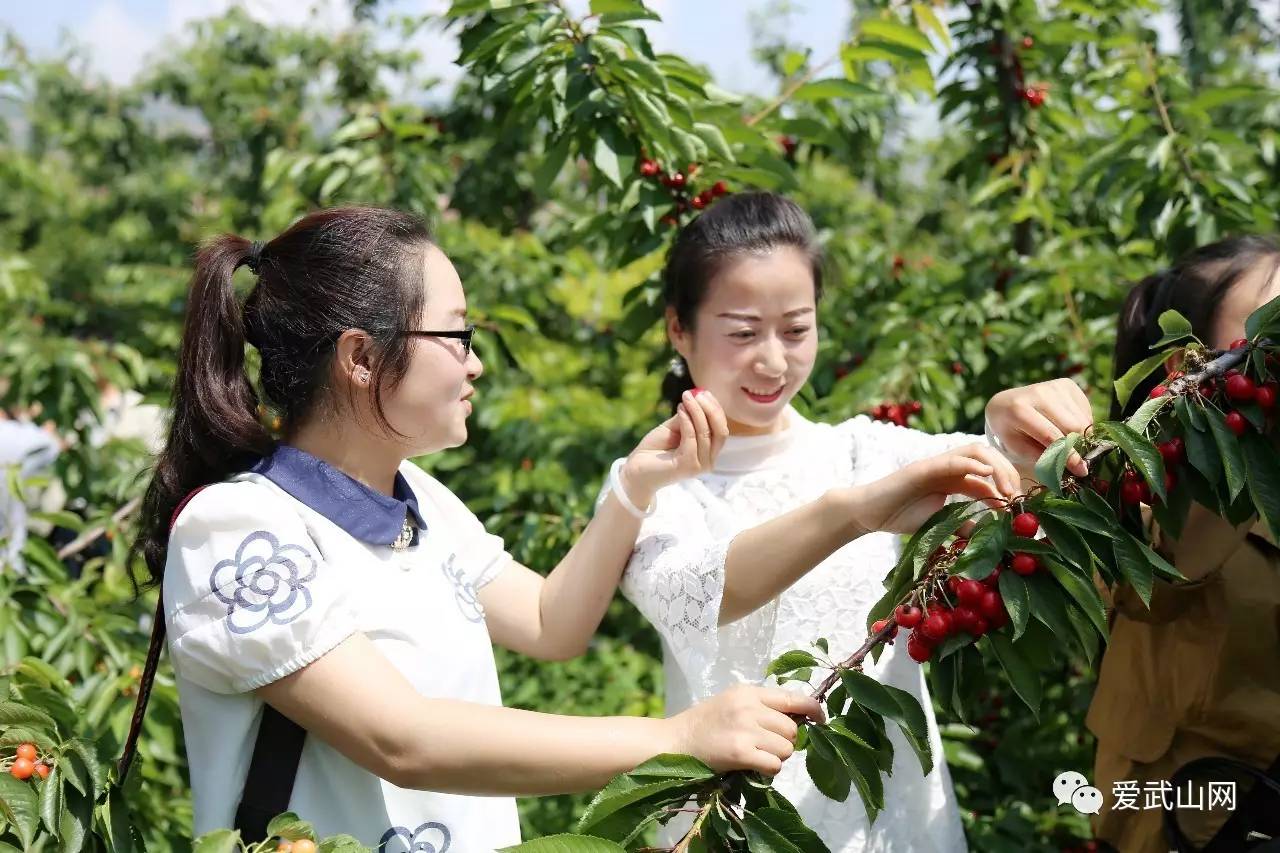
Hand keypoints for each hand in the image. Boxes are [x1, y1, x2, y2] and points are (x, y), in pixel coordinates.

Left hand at [622, 390, 728, 502]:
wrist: (636, 470)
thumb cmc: (655, 449)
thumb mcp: (674, 428)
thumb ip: (687, 417)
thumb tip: (697, 398)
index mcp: (708, 451)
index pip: (721, 429)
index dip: (715, 409)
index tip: (704, 392)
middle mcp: (708, 460)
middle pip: (721, 432)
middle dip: (711, 409)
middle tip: (698, 394)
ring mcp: (700, 465)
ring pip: (706, 433)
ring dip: (697, 412)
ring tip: (686, 398)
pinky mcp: (688, 466)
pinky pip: (692, 439)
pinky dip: (688, 421)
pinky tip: (680, 410)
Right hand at [665, 684, 823, 774]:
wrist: (672, 743)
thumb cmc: (702, 724)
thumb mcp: (731, 703)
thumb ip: (761, 707)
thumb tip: (798, 718)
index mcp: (748, 692)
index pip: (793, 697)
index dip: (813, 709)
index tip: (821, 719)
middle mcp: (749, 707)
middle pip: (791, 728)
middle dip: (785, 741)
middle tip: (764, 745)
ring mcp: (745, 729)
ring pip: (786, 748)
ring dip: (776, 756)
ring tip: (754, 755)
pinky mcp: (740, 752)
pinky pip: (774, 764)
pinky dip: (768, 769)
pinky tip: (751, 765)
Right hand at [840, 443, 1020, 534]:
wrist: (869, 513)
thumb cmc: (901, 516)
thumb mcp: (941, 525)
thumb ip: (964, 527)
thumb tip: (990, 539)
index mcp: (954, 478)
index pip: (989, 474)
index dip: (1008, 488)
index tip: (1018, 509)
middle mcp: (948, 467)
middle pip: (988, 457)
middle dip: (1008, 473)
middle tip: (1017, 498)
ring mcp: (936, 465)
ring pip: (976, 451)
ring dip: (997, 467)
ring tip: (1007, 489)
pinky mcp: (923, 468)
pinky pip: (952, 460)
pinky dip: (972, 464)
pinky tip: (986, 474)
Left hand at [985, 378, 1094, 476]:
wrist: (1006, 405)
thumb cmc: (1011, 431)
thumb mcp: (1018, 448)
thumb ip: (1043, 458)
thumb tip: (1076, 467)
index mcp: (1018, 410)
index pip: (1051, 436)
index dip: (1068, 455)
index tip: (1081, 471)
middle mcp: (1038, 393)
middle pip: (1072, 426)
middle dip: (1078, 447)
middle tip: (1077, 461)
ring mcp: (1054, 386)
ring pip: (1082, 420)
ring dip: (1080, 437)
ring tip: (1066, 443)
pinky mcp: (1066, 384)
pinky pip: (1085, 411)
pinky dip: (1081, 425)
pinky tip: (1065, 427)